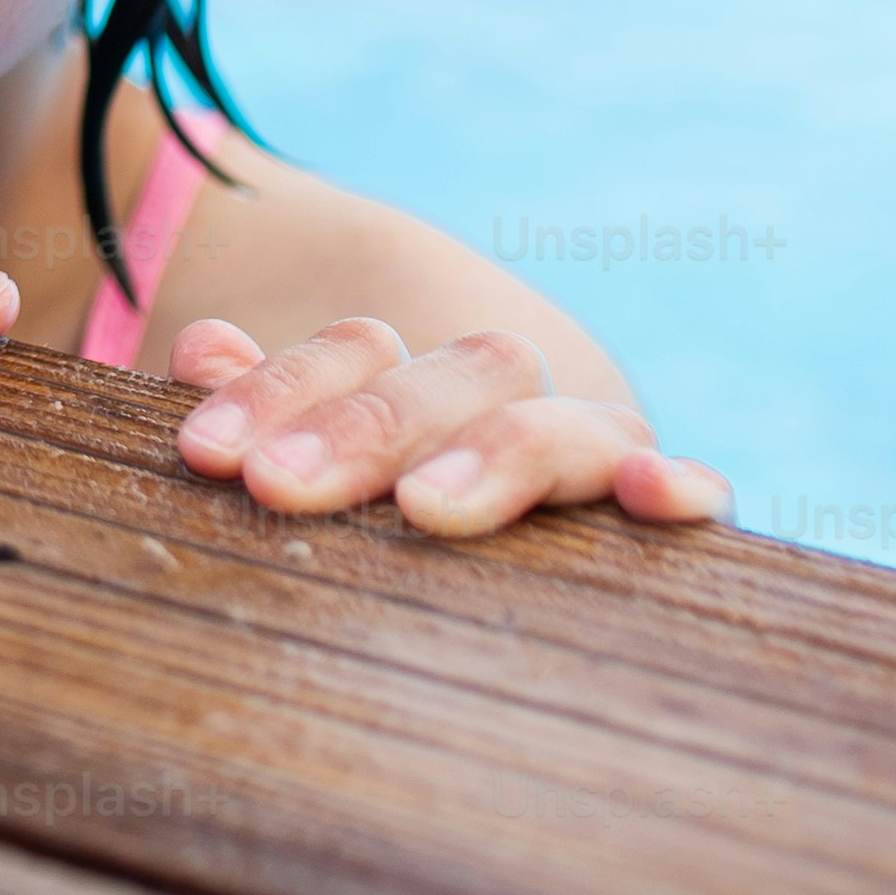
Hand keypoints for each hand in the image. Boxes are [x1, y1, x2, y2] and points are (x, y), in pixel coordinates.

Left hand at [165, 315, 730, 536]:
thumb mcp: (278, 459)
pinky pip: (689, 490)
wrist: (440, 546)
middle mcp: (505, 404)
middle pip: (459, 376)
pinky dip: (684, 484)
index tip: (208, 447)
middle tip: (275, 487)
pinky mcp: (649, 517)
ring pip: (561, 423)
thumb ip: (250, 411)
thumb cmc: (332, 518)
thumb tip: (206, 347)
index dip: (284, 388)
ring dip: (498, 454)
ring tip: (427, 507)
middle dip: (366, 430)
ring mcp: (584, 455)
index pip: (361, 352)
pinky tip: (662, 494)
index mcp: (413, 381)